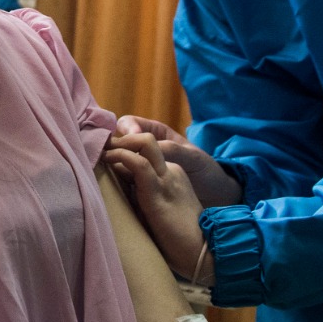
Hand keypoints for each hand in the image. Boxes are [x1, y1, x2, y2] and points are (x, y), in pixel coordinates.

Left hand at [105, 133, 209, 283]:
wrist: (203, 256)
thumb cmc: (176, 242)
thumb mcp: (153, 212)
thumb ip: (138, 198)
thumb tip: (110, 193)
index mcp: (170, 176)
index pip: (143, 152)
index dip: (121, 149)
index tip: (101, 154)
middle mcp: (170, 171)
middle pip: (143, 141)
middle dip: (119, 139)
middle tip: (99, 148)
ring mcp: (167, 178)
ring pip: (144, 143)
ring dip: (119, 143)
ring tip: (101, 152)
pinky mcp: (160, 190)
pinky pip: (139, 163)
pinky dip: (120, 156)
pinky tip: (107, 160)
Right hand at [113, 115, 241, 208]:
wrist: (215, 198)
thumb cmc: (206, 171)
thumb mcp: (192, 157)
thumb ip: (170, 149)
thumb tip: (143, 144)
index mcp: (156, 133)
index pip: (129, 123)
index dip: (125, 131)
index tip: (128, 142)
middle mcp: (145, 148)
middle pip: (118, 141)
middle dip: (111, 148)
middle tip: (108, 159)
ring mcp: (141, 167)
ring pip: (118, 160)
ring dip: (112, 165)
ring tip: (107, 173)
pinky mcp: (140, 185)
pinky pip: (124, 178)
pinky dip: (118, 181)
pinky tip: (117, 187)